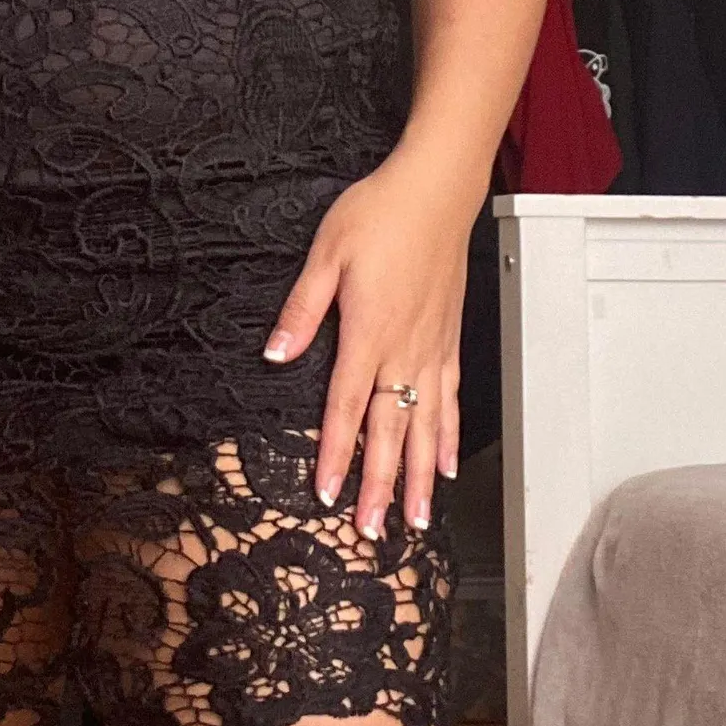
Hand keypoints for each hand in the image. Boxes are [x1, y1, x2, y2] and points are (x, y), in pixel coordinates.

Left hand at [262, 142, 471, 538]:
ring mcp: (431, 347)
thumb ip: (302, 310)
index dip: (337, 455)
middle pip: (390, 431)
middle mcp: (404, 350)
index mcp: (369, 334)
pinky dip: (447, 436)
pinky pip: (450, 399)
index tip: (328, 496)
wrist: (435, 191)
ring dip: (418, 475)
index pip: (346, 407)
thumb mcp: (326, 255)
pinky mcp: (448, 338)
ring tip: (415, 519)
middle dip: (380, 486)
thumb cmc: (378, 215)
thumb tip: (276, 354)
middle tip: (374, 534)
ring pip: (425, 426)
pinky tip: (444, 463)